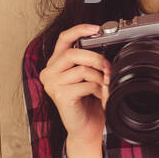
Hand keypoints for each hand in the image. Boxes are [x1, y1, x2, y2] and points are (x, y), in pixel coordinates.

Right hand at [40, 24, 111, 147]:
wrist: (88, 129)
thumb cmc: (90, 103)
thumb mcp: (90, 78)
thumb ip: (91, 63)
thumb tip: (106, 51)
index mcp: (56, 64)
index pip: (63, 39)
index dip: (79, 30)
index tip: (96, 28)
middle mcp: (50, 72)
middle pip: (74, 53)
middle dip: (97, 58)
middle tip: (109, 68)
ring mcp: (52, 84)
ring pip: (82, 69)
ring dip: (100, 78)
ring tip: (105, 87)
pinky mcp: (59, 95)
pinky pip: (85, 84)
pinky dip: (98, 90)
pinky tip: (100, 97)